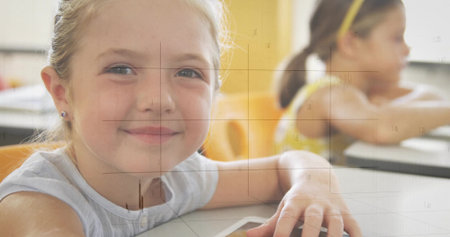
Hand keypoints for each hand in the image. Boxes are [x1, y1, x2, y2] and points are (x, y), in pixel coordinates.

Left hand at [246, 168, 361, 236]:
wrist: (317, 176)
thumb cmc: (298, 197)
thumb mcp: (283, 207)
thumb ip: (268, 225)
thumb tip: (249, 236)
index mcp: (295, 202)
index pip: (287, 217)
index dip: (282, 231)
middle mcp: (315, 204)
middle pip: (313, 219)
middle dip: (310, 235)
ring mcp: (332, 207)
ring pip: (336, 221)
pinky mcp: (346, 212)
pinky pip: (354, 225)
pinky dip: (356, 235)